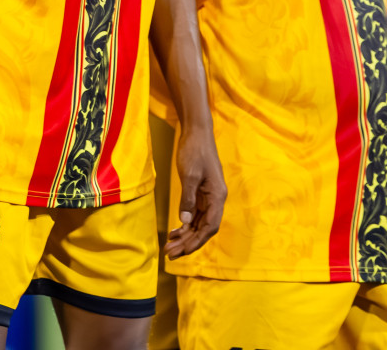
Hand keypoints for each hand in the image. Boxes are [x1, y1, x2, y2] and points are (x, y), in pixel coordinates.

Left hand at [166, 125, 224, 258]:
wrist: (197, 133)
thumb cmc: (194, 151)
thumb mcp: (189, 174)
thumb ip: (188, 198)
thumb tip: (186, 222)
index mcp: (218, 197)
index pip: (210, 227)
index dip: (196, 241)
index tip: (182, 250)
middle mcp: (216, 200)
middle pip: (204, 229)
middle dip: (188, 242)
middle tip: (169, 253)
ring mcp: (209, 197)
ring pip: (199, 224)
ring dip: (185, 236)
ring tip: (169, 246)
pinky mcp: (201, 194)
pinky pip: (195, 215)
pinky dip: (185, 224)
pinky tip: (174, 231)